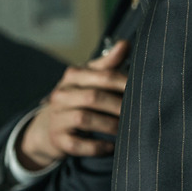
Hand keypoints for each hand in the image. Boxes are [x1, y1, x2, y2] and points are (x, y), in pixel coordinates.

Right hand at [16, 40, 129, 169]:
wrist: (48, 127)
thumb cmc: (78, 97)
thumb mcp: (89, 78)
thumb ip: (108, 64)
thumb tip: (126, 44)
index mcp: (72, 76)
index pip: (102, 75)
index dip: (124, 82)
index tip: (143, 89)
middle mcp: (61, 95)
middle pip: (93, 97)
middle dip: (118, 106)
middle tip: (139, 113)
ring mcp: (57, 117)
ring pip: (84, 119)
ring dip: (110, 125)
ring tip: (127, 130)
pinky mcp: (58, 140)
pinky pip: (77, 145)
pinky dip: (97, 146)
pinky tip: (112, 147)